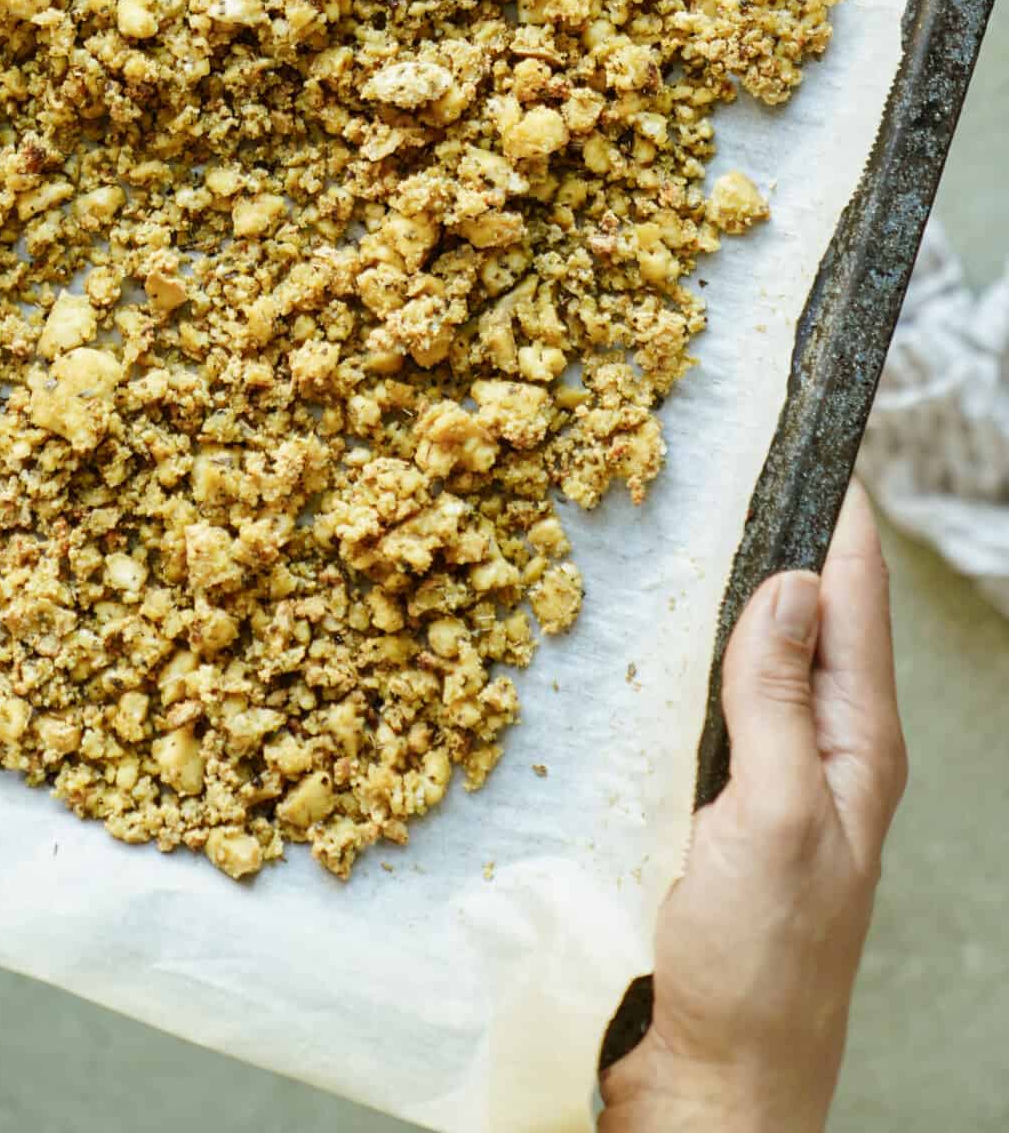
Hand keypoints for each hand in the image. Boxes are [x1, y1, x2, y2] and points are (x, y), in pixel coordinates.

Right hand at [599, 479, 907, 1132]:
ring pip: (741, 650)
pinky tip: (625, 625)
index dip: (834, 503)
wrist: (706, 1092)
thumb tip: (791, 581)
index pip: (854, 592)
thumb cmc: (758, 973)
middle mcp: (816, 746)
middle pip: (800, 609)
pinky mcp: (704, 803)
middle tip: (709, 443)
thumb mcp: (775, 820)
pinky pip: (694, 700)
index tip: (802, 417)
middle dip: (764, 525)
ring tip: (661, 510)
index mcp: (857, 743)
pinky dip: (670, 650)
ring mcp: (760, 775)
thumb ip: (781, 699)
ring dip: (710, 586)